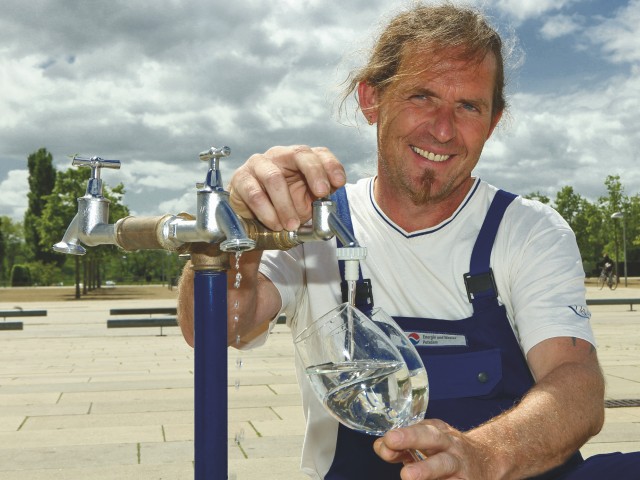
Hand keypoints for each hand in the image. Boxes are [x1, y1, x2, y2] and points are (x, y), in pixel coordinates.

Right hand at [229, 145, 345, 230]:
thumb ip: (318, 202)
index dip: (331, 165)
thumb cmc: (281, 206)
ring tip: (291, 224)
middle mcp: (280, 156)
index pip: (319, 153)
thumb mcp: (305, 204)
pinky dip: (267, 212)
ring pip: (274, 178)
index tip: (339, 182)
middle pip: (299, 154)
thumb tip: (329, 209)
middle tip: (321, 194)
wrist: (251, 216)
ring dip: (286, 205)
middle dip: (314, 173)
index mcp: (300, 160)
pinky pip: (255, 193)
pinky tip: (274, 224)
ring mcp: (259, 164)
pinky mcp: (241, 178)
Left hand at [373, 419, 493, 479]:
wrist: (487, 461)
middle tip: (391, 441)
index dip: (403, 434)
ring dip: (426, 469)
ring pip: (444, 465)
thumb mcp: (429, 442)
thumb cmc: (448, 451)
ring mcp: (459, 465)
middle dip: (411, 438)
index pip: (419, 429)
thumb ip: (403, 445)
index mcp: (438, 432)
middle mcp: (449, 445)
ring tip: (407, 475)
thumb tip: (381, 447)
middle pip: (431, 438)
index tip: (387, 439)